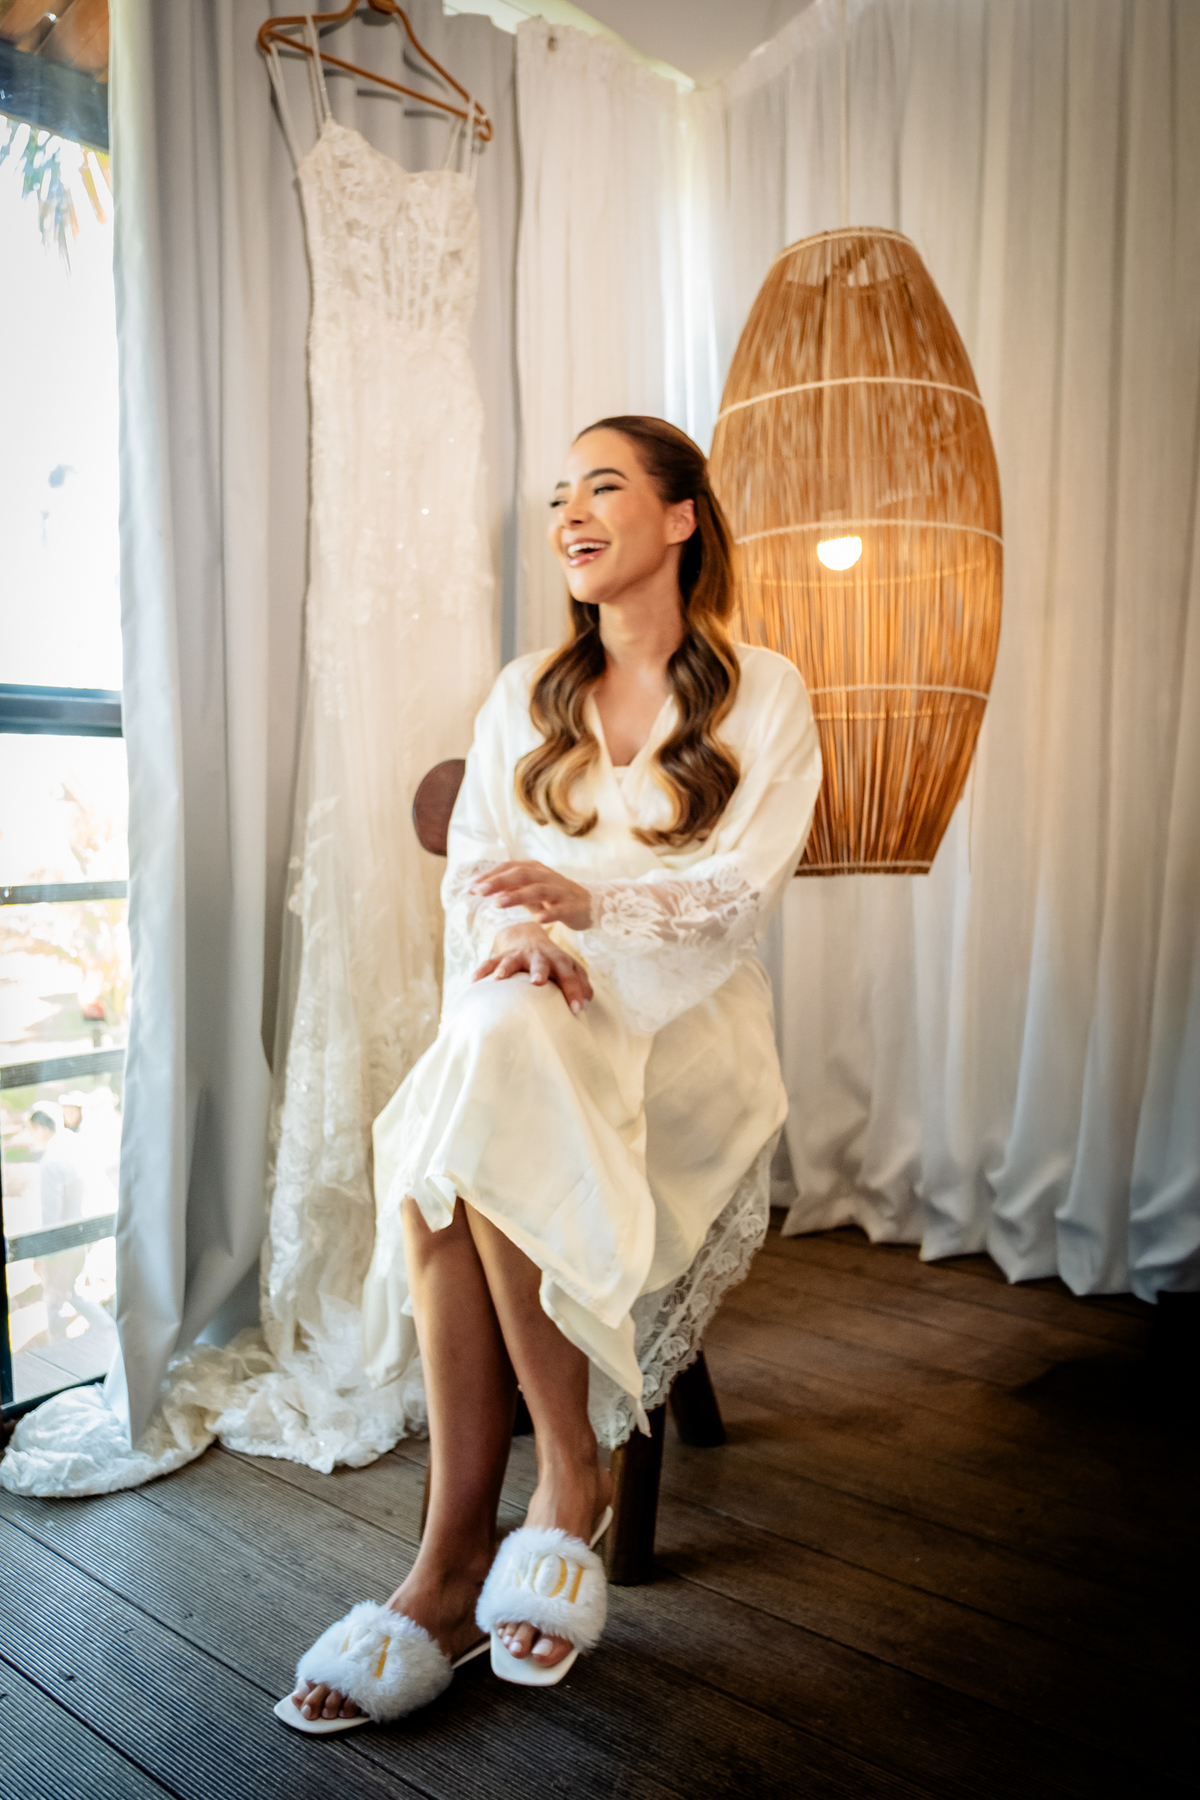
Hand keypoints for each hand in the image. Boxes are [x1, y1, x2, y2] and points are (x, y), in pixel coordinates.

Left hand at [470, 861, 592, 931]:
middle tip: (478, 891)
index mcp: (534, 870)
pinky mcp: (572, 907)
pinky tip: (537, 920)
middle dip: (498, 882)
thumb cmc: (554, 896)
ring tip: (498, 903)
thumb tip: (479, 888)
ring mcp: (560, 891)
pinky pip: (559, 910)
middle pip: (520, 875)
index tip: (469, 888)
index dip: (488, 876)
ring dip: (517, 896)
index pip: (508, 868)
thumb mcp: (529, 890)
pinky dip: (548, 913)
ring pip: (537, 890)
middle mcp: (546, 876)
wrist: (591, 903)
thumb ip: (509, 888)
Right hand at [473, 923, 593, 1012]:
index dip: (574, 990)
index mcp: (559, 960)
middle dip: (540, 971)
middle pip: (541, 962)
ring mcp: (519, 955)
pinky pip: (490, 963)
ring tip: (499, 978)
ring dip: (506, 968)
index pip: (570, 974)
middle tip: (538, 982)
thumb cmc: (553, 961)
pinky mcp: (502, 956)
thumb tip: (588, 999)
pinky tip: (475, 981)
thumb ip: (581, 982)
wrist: (528, 937)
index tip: (577, 1009)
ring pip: (512, 960)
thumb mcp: (569, 968)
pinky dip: (483, 971)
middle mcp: (539, 956)